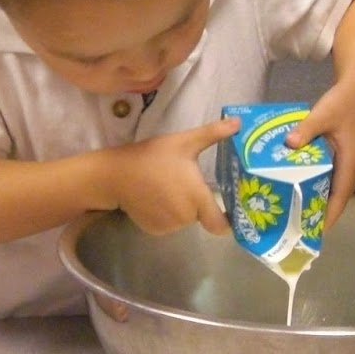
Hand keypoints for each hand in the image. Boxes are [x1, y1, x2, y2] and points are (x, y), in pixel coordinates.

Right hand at [111, 117, 237, 234]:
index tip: (228, 211)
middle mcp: (185, 217)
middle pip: (201, 216)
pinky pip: (169, 225)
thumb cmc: (153, 156)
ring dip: (182, 208)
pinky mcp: (154, 230)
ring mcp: (169, 226)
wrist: (116, 174)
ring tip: (167, 188)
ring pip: (185, 220)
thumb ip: (213, 133)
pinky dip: (166, 215)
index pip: (220, 224)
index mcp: (196, 197)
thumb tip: (239, 123)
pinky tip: (156, 198)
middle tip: (185, 183)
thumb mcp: (184, 142)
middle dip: (197, 203)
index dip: (227, 221)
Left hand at [287, 81, 354, 229]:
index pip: (340, 198)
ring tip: (301, 206)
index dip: (327, 216)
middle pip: (340, 196)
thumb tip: (288, 144)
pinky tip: (310, 183)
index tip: (313, 232)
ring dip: (324, 196)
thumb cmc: (343, 102)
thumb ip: (305, 130)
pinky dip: (328, 183)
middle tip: (297, 221)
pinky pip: (342, 176)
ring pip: (341, 186)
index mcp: (353, 163)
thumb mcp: (322, 114)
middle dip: (321, 209)